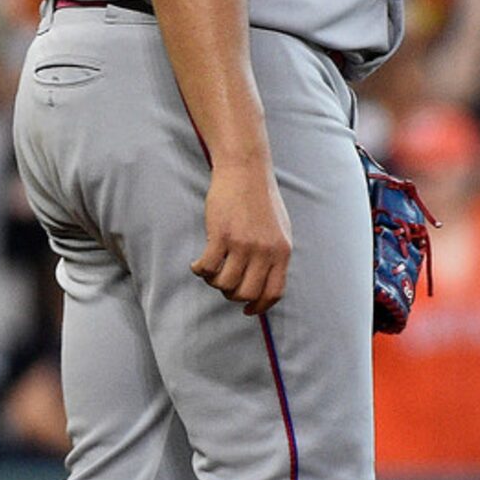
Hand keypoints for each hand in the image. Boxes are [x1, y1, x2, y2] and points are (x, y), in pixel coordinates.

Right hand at [192, 159, 291, 317]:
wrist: (245, 169)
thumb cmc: (261, 197)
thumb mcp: (280, 228)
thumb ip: (276, 254)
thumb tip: (266, 279)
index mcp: (282, 251)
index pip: (273, 292)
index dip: (259, 307)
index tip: (247, 310)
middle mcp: (265, 251)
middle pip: (246, 293)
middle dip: (232, 295)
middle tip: (224, 284)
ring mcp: (243, 244)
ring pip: (225, 284)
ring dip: (214, 282)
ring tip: (209, 271)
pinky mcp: (221, 235)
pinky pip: (207, 268)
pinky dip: (199, 271)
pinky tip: (197, 265)